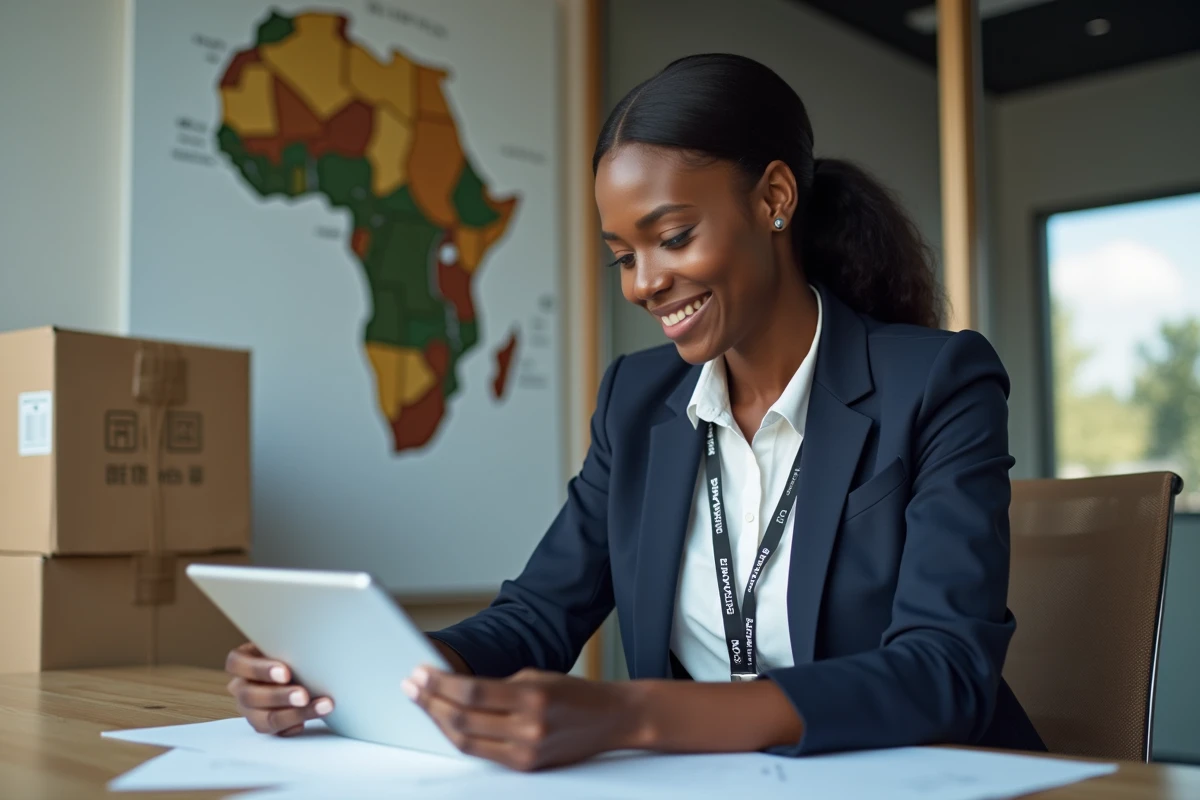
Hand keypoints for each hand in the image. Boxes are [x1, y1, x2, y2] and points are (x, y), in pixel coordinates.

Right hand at [225, 642, 334, 735]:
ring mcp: (250, 710)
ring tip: (322, 706)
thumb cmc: (291, 652)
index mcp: (241, 662)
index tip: (285, 672)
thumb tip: (313, 642)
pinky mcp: (264, 725)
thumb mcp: (286, 643)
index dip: (259, 670)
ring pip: (264, 718)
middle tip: (304, 695)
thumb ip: (289, 645)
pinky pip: (276, 732)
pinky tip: (311, 720)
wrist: (302, 669)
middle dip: (280, 696)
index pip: (237, 664)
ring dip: (294, 714)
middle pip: (250, 695)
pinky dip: (294, 727)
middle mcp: (241, 687)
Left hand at [403, 667, 644, 770]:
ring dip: (439, 720)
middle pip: (463, 718)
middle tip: (411, 685)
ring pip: (466, 740)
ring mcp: (526, 751)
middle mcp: (528, 728)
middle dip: (431, 701)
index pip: (472, 691)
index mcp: (531, 697)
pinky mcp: (525, 767)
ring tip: (422, 702)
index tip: (419, 673)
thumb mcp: (536, 676)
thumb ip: (497, 685)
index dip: (439, 683)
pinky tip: (446, 722)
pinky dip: (459, 736)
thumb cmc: (573, 693)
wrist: (611, 720)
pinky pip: (481, 753)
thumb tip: (452, 686)